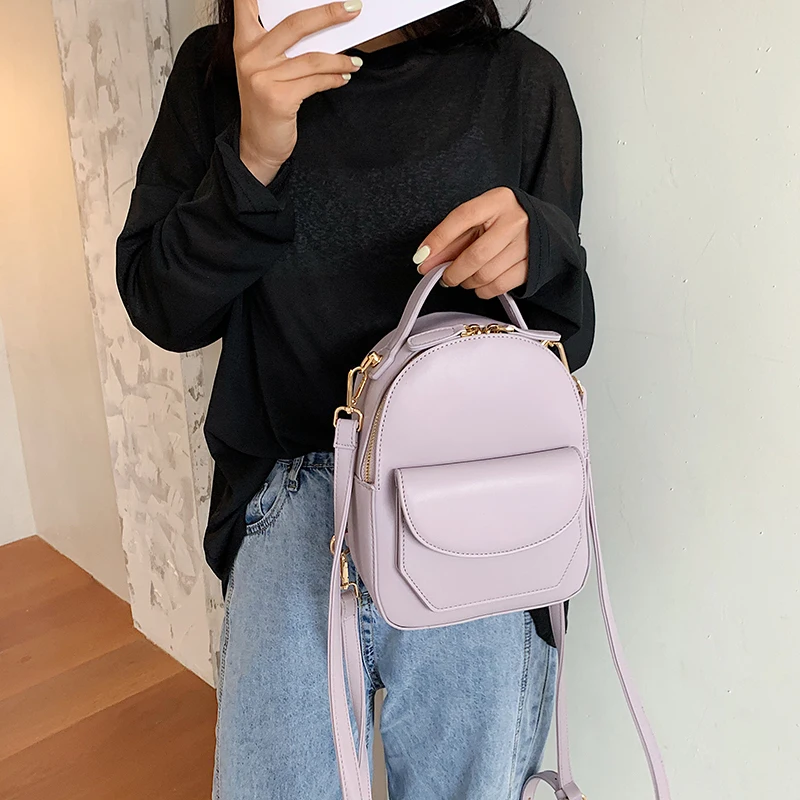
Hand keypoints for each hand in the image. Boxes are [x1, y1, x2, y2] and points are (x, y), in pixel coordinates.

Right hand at [233, 0, 363, 183]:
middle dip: (328, 13)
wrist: (258, 145)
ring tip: (355, 62)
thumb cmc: (266, 104)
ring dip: (340, 59)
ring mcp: (263, 77)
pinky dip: (334, 79)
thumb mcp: (266, 69)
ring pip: (312, 58)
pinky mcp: (278, 98)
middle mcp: (250, 56)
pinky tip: (344, 77)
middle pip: (295, 23)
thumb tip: (320, 27)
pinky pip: (315, 82)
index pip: (247, 2)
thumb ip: (281, 45)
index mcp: (245, 41)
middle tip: (353, 8)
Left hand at [413, 186, 529, 298]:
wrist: (542, 226)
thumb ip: (451, 239)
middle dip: (453, 272)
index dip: (439, 238)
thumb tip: (424, 260)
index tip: (422, 256)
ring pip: (486, 274)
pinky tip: (479, 284)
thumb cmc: (502, 221)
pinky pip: (500, 285)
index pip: (463, 217)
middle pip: (475, 255)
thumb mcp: (478, 220)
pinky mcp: (532, 265)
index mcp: (498, 201)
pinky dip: (483, 290)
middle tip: (445, 277)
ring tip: (464, 278)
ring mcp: (526, 244)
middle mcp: (515, 220)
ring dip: (468, 282)